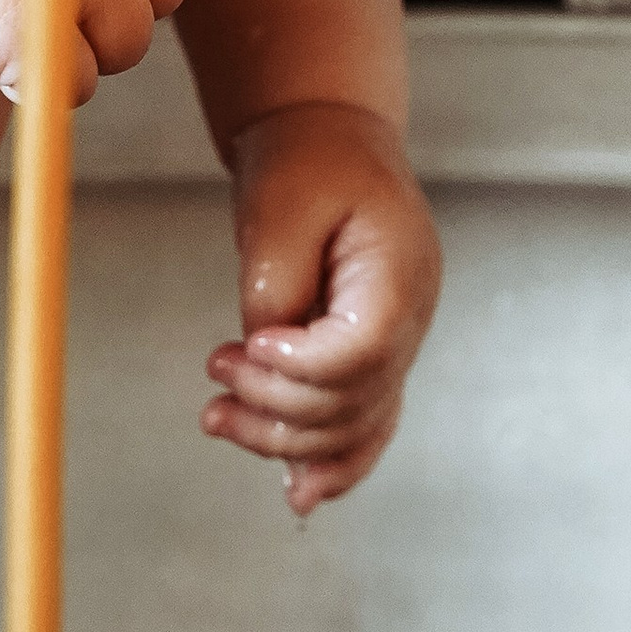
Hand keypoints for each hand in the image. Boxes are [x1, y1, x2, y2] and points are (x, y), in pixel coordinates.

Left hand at [201, 103, 441, 512]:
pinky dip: (334, 463)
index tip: (248, 346)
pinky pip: (365, 424)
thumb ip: (274, 284)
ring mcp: (400, 342)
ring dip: (284, 438)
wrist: (330, 138)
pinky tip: (297, 493)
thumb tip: (264, 354)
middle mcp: (412, 317)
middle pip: (353, 399)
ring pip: (352, 425)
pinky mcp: (373, 356)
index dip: (300, 367)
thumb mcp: (278, 205)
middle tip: (218, 368)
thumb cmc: (307, 160)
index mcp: (399, 272)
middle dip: (276, 401)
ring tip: (218, 419)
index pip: (361, 352)